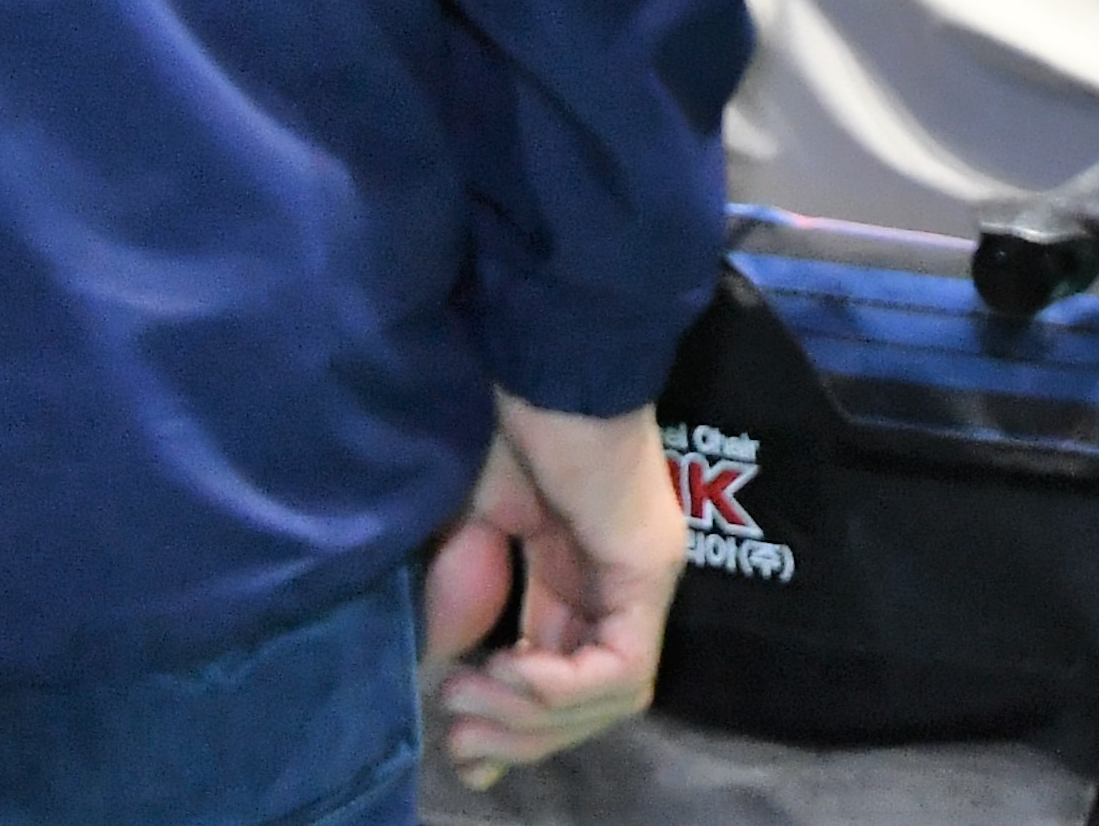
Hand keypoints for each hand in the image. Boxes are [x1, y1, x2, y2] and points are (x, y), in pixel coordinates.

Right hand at [423, 397, 684, 776]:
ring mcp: (643, 573)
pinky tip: (510, 667)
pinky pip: (622, 669)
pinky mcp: (647, 565)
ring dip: (532, 718)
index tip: (459, 748)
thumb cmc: (497, 413)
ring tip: (472, 696)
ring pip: (613, 700)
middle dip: (521, 736)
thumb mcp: (466, 526)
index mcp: (580, 569)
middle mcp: (623, 581)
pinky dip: (561, 689)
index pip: (567, 677)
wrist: (535, 349)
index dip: (515, 725)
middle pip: (593, 704)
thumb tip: (451, 672)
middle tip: (458, 738)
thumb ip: (462, 597)